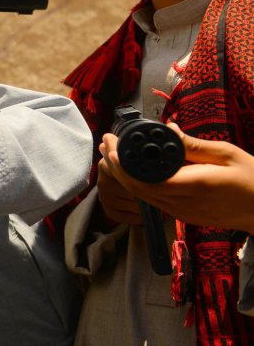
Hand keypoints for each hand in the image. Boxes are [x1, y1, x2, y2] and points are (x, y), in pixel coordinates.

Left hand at [103, 123, 253, 232]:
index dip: (125, 164)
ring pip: (142, 196)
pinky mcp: (181, 216)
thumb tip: (168, 130)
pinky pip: (152, 200)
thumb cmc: (253, 180)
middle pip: (138, 188)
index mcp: (195, 185)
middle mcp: (183, 203)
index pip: (148, 179)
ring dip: (123, 175)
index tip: (114, 145)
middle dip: (117, 166)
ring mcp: (181, 213)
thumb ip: (194, 145)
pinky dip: (137, 184)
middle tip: (107, 143)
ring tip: (113, 153)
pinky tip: (132, 170)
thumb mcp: (227, 155)